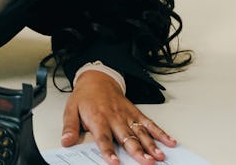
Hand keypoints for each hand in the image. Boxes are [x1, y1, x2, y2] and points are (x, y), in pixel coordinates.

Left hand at [61, 72, 176, 163]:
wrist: (96, 78)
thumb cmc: (85, 97)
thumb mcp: (71, 109)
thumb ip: (70, 127)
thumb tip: (66, 141)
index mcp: (98, 118)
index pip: (103, 138)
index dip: (109, 151)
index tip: (115, 163)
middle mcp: (114, 117)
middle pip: (127, 137)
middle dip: (137, 151)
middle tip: (146, 162)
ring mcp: (126, 115)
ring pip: (140, 131)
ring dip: (151, 145)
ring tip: (159, 156)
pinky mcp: (135, 112)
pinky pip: (149, 123)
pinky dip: (160, 133)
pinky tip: (169, 142)